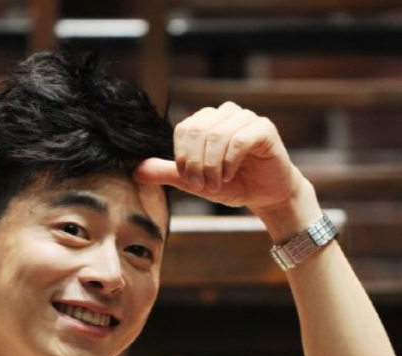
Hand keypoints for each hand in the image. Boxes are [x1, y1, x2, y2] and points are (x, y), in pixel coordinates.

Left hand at [134, 102, 309, 223]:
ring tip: (218, 183)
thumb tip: (136, 171)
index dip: (183, 157)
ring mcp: (246, 118)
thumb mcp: (193, 182)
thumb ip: (167, 173)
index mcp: (206, 122)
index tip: (190, 181)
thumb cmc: (231, 185)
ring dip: (213, 166)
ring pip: (217, 135)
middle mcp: (225, 114)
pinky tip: (231, 175)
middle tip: (203, 185)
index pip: (184, 129)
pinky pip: (239, 140)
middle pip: (198, 130)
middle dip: (196, 164)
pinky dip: (229, 162)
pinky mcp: (264, 128)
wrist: (265, 195)